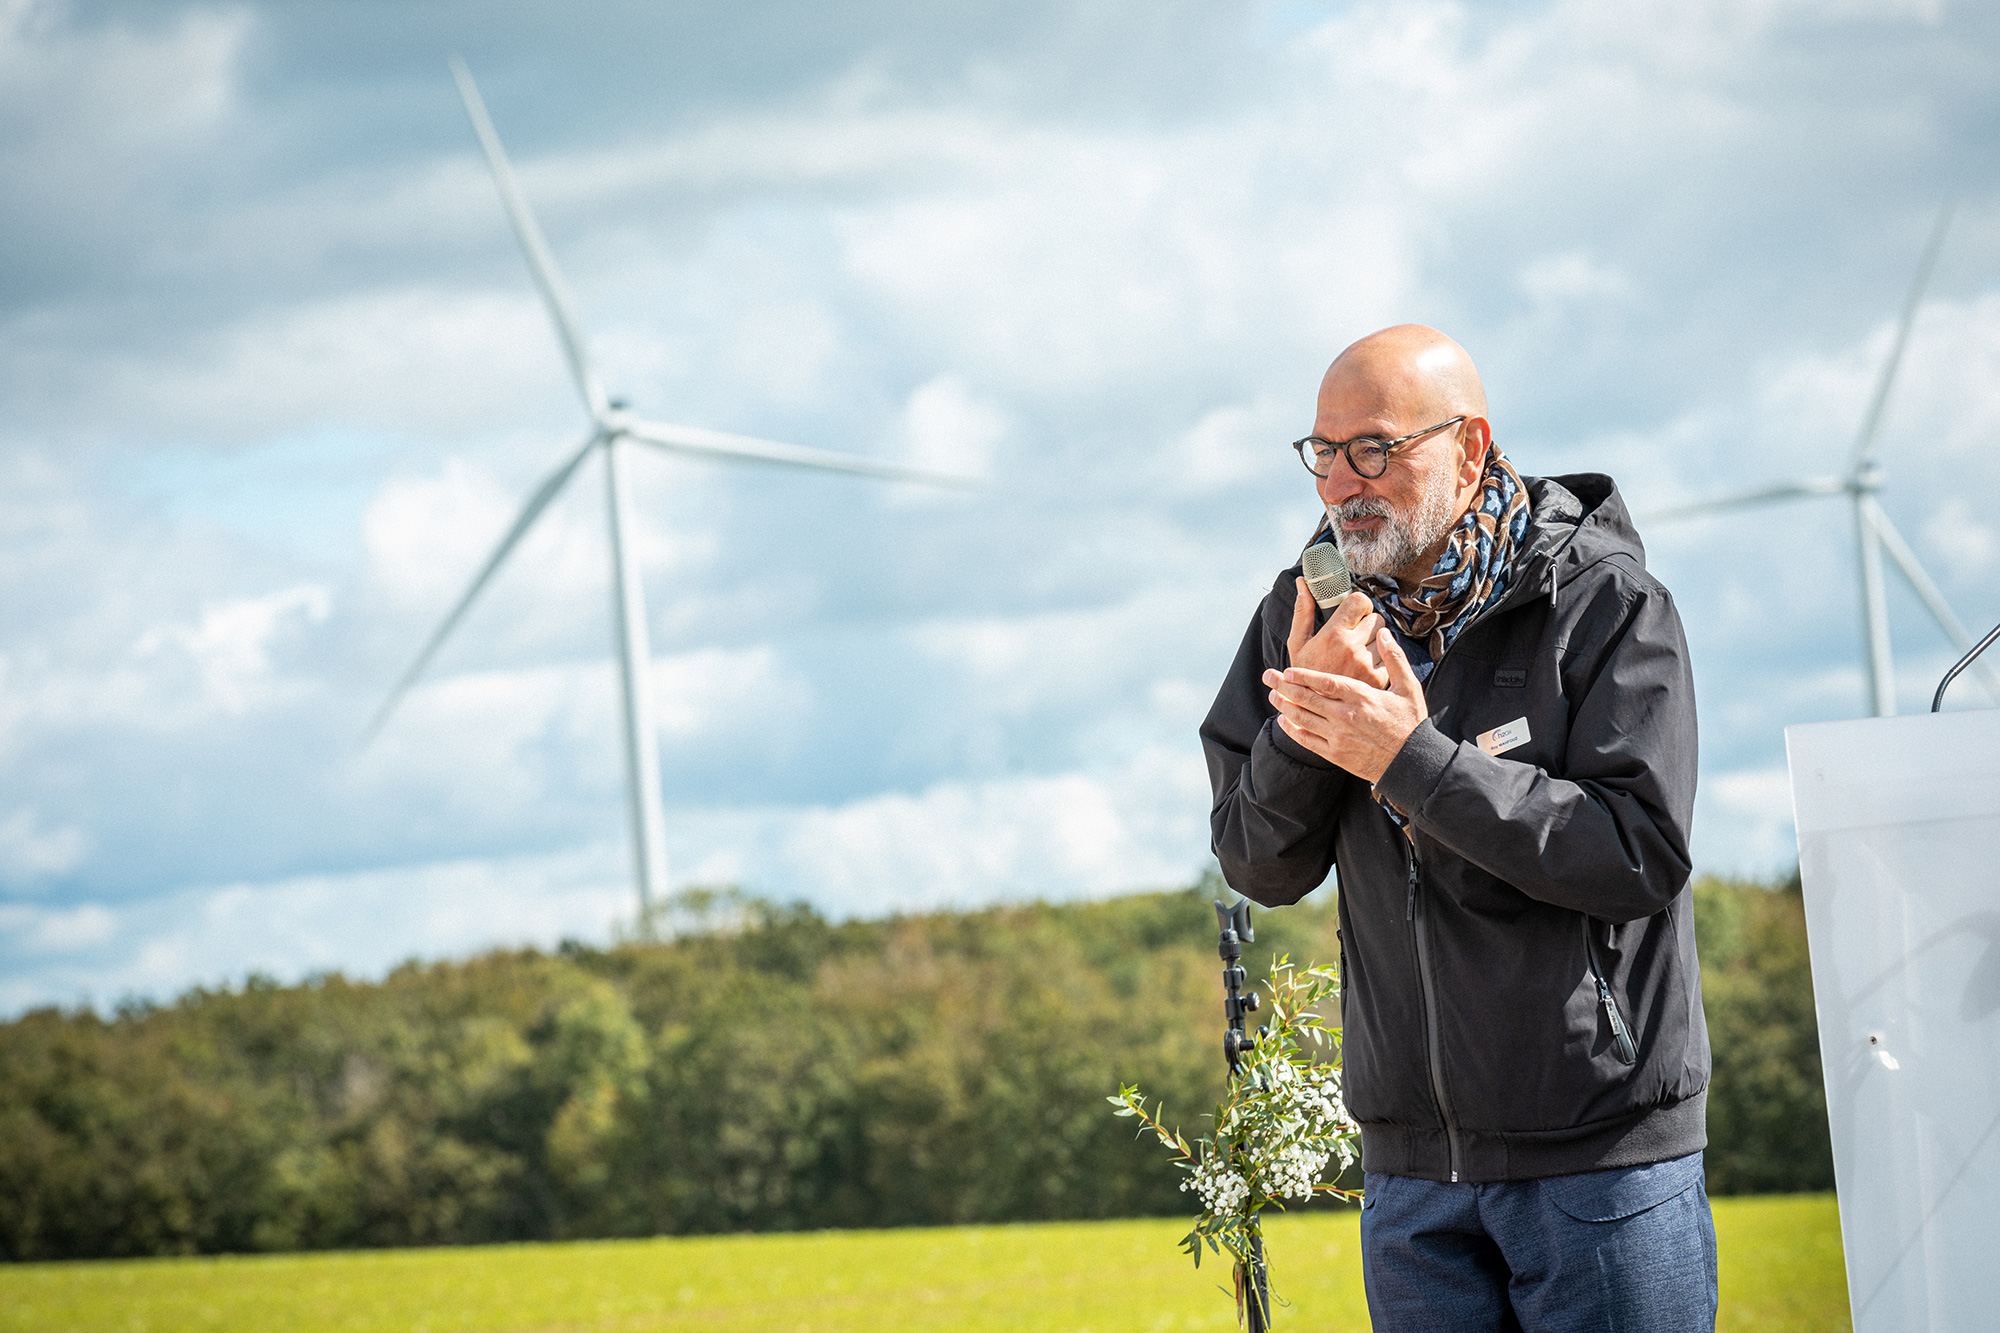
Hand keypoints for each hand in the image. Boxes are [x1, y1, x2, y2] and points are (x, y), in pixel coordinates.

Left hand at [1262, 627, 1428, 782]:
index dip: (1303, 676)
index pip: (1326, 683)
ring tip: (1272, 695)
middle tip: (1268, 676)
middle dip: (1284, 686)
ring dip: (1284, 706)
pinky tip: (1284, 721)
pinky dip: (1293, 730)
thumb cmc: (1411, 724)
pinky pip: (1307, 741)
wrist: (1411, 762)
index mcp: (1362, 697)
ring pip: (1303, 719)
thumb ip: (1395, 659)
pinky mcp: (1335, 754)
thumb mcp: (1409, 687)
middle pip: (1307, 699)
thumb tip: (1385, 633)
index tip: (1287, 669)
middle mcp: (1346, 716)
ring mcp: (1338, 737)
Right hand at [1287, 580, 1388, 689]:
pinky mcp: (1378, 678)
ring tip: (1359, 653)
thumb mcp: (1298, 643)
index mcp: (1333, 635)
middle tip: (1355, 635)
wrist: (1313, 711)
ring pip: (1385, 637)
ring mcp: (1367, 663)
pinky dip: (1380, 659)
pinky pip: (1389, 657)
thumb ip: (1303, 612)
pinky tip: (1365, 667)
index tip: (1354, 613)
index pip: (1360, 601)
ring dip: (1375, 641)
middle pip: (1376, 618)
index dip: (1358, 605)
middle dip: (1367, 623)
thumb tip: (1302, 583)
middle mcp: (1352, 647)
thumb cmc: (1303, 675)